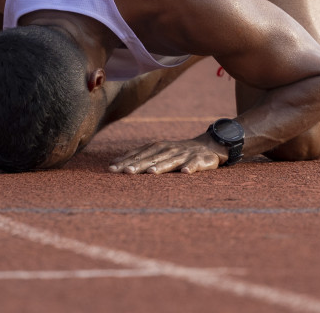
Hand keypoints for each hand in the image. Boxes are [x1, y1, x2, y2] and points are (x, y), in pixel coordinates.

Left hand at [109, 134, 225, 174]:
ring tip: (151, 173)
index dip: (126, 160)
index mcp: (158, 147)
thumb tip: (114, 162)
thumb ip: (140, 156)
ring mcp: (184, 155)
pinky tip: (185, 172)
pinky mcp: (200, 160)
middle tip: (126, 171)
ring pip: (171, 161)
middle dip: (139, 164)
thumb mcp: (158, 151)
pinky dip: (190, 167)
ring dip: (161, 166)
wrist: (208, 146)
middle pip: (152, 158)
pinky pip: (195, 164)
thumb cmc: (177, 152)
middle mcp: (169, 150)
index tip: (111, 168)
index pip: (139, 154)